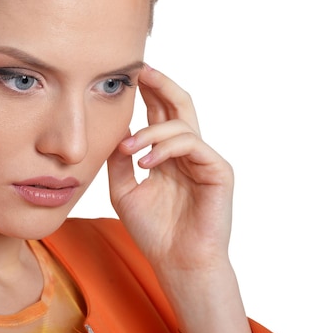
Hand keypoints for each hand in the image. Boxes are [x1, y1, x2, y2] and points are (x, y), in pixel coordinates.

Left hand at [107, 65, 255, 332]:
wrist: (177, 262)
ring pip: (182, 124)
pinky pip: (192, 144)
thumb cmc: (155, 231)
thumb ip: (120, 161)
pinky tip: (146, 161)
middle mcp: (189, 152)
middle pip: (180, 105)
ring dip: (151, 130)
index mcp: (169, 155)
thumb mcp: (125, 190)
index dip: (148, 93)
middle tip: (141, 70)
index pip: (161, 114)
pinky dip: (166, 148)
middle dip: (160, 85)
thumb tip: (114, 131)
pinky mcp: (218, 170)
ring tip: (127, 147)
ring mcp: (205, 159)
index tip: (128, 76)